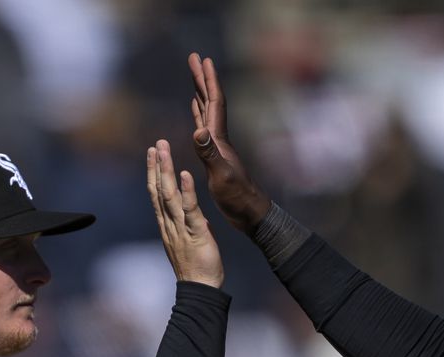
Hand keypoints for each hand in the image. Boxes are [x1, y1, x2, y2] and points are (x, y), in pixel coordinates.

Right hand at [146, 139, 223, 287]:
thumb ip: (190, 225)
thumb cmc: (197, 267)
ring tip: (164, 150)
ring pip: (169, 195)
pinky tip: (184, 174)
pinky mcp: (195, 232)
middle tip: (156, 143)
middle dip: (157, 165)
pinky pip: (189, 209)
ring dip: (167, 171)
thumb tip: (194, 216)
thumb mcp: (190, 240)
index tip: (152, 153)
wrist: (201, 288)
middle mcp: (170, 224)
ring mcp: (180, 228)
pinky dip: (186, 191)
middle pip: (159, 190)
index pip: (157, 194)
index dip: (154, 173)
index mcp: (167, 225)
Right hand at [188, 52, 271, 234]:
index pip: (214, 103)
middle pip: (210, 102)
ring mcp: (217, 147)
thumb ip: (209, 154)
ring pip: (207, 113)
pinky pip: (204, 129)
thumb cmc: (237, 197)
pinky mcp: (214, 156)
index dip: (209, 81)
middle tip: (194, 57)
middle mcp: (219, 139)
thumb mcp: (221, 175)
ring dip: (200, 94)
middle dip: (202, 79)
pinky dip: (198, 116)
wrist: (249, 212)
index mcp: (219, 140)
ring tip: (195, 78)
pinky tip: (196, 110)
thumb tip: (198, 129)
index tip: (202, 59)